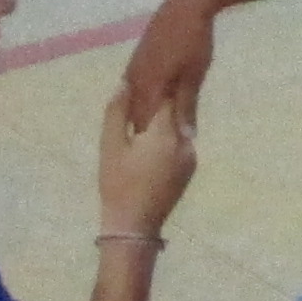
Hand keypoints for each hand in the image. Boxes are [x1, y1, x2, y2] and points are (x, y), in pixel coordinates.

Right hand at [98, 81, 195, 237]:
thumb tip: (125, 83)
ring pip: (178, 127)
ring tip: (143, 120)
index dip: (158, 84)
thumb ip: (117, 111)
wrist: (135, 226)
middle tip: (143, 96)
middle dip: (161, 102)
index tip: (148, 74)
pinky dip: (168, 138)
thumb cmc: (118, 184)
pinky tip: (150, 144)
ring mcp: (190, 157)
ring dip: (164, 121)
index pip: (167, 96)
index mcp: (165, 133)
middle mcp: (184, 142)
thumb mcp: (110, 146)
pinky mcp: (190, 169)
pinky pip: (180, 143)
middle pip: (175, 111)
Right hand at [118, 0, 214, 133]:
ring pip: (132, 98)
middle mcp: (135, 77)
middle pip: (133, 112)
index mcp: (148, 85)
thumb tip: (187, 136)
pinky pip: (133, 85)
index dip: (147, 140)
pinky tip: (150, 102)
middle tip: (156, 146)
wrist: (186, 3)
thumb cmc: (194, 41)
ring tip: (153, 128)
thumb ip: (187, 106)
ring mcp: (134, 65)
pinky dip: (140, 97)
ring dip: (141, 112)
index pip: (141, 122)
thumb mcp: (194, 76)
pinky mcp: (137, 57)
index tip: (156, 154)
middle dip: (143, 129)